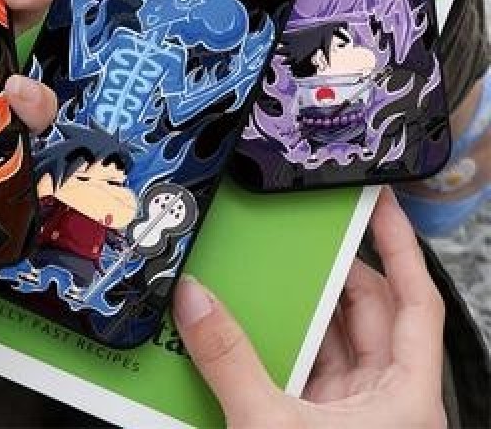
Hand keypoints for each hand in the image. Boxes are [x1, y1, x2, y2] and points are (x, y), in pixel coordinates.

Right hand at [174, 188, 445, 428]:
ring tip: (265, 276)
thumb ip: (229, 360)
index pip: (414, 300)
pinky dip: (276, 346)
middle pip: (366, 313)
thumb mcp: (272, 427)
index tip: (380, 205)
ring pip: (331, 342)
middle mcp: (385, 400)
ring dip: (298, 311)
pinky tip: (246, 328)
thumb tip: (196, 302)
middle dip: (330, 273)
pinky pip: (301, 369)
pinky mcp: (316, 426)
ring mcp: (350, 415)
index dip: (400, 247)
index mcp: (404, 396)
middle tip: (299, 237)